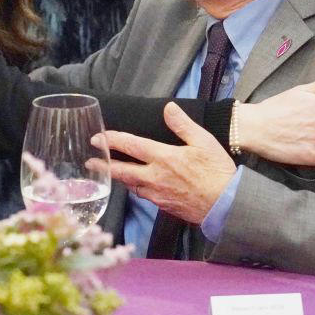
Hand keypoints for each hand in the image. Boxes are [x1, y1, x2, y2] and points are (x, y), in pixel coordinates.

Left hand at [86, 102, 235, 224]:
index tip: (98, 137)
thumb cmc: (217, 171)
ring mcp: (158, 194)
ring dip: (119, 177)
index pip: (131, 146)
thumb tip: (168, 108)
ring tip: (110, 172)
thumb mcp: (203, 141)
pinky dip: (135, 188)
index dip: (112, 140)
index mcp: (163, 157)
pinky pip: (143, 195)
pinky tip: (136, 185)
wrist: (226, 205)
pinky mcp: (164, 206)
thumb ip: (183, 124)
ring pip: (131, 185)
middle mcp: (155, 177)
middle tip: (89, 161)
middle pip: (122, 170)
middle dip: (104, 164)